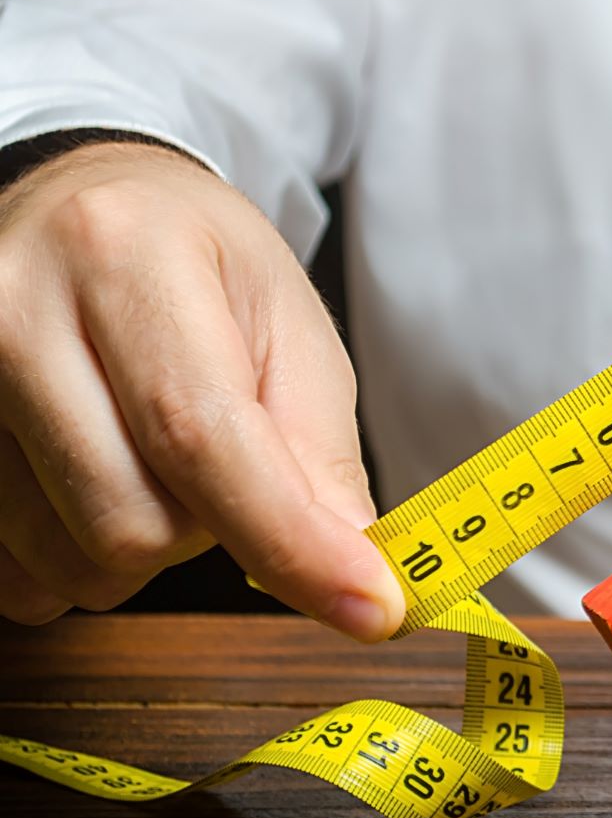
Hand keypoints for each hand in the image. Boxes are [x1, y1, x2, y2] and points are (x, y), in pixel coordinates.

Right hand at [0, 143, 401, 638]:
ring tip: (148, 456)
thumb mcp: (289, 326)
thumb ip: (320, 451)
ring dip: (141, 544)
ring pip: (70, 561)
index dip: (289, 540)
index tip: (371, 608)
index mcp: (122, 255)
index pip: (201, 434)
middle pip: (132, 521)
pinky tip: (85, 482)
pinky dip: (70, 559)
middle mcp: (9, 310)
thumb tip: (356, 574)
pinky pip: (10, 577)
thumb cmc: (200, 269)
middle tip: (220, 464)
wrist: (84, 209)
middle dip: (207, 531)